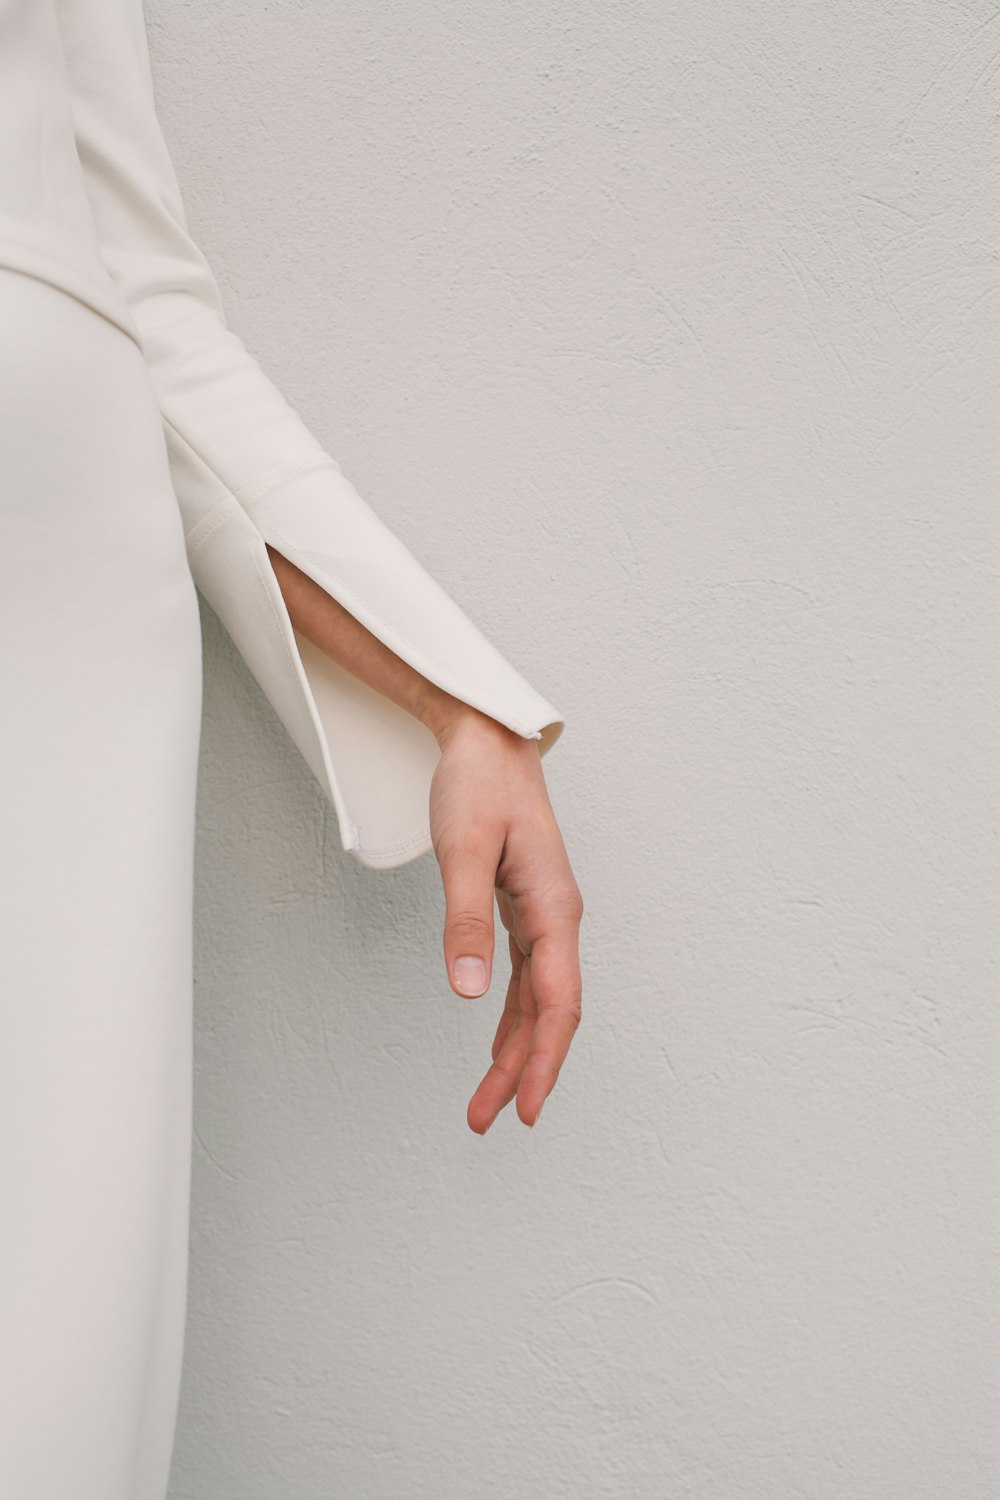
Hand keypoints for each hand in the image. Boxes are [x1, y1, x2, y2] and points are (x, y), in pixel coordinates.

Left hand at [427, 709, 583, 1133]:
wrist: (488, 740)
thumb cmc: (477, 786)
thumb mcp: (462, 851)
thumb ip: (465, 921)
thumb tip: (467, 992)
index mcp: (554, 909)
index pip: (557, 1004)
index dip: (542, 1061)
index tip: (523, 1109)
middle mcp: (557, 918)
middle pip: (549, 1013)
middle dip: (522, 1071)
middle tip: (488, 1121)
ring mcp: (544, 915)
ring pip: (538, 1001)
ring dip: (514, 1050)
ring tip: (486, 1100)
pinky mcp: (524, 909)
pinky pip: (526, 978)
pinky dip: (512, 1016)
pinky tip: (496, 1041)